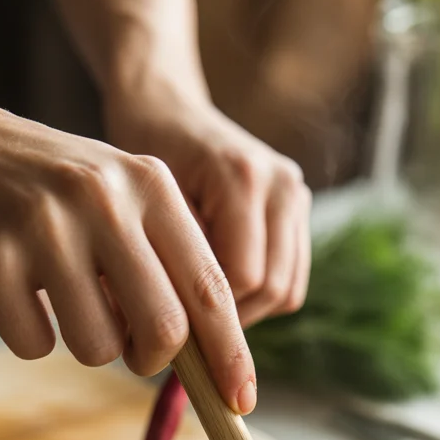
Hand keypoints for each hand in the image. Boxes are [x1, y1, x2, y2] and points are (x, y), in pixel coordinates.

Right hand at [0, 101, 256, 412]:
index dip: (230, 355)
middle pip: (164, 331)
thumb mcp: (123, 197)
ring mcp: (45, 227)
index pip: (210, 289)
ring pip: (98, 347)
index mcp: (151, 185)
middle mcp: (104, 200)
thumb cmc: (54, 192)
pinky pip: (34, 345)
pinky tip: (17, 293)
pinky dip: (31, 336)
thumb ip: (169, 263)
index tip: (239, 400)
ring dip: (88, 346)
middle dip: (153, 360)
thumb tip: (212, 358)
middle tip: (135, 352)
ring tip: (66, 303)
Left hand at [105, 82, 311, 328]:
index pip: (245, 278)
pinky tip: (223, 292)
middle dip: (231, 320)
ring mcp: (295, 194)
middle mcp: (280, 184)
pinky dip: (261, 296)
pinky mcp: (298, 207)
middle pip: (274, 289)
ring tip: (203, 312)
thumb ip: (170, 258)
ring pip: (288, 290)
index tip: (173, 327)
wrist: (164, 107)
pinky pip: (292, 277)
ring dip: (249, 312)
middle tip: (187, 331)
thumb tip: (171, 328)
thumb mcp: (144, 203)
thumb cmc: (141, 151)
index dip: (211, 313)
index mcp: (242, 177)